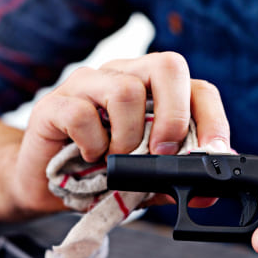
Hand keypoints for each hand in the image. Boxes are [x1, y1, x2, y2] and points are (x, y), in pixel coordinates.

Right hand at [11, 52, 230, 213]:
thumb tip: (209, 192)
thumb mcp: (146, 183)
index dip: (212, 119)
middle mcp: (123, 76)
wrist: (44, 187)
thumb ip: (175, 181)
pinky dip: (92, 145)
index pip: (197, 87)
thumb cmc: (98, 174)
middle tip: (163, 153)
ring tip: (116, 159)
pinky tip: (90, 157)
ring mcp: (87, 85)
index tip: (212, 153)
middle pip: (167, 65)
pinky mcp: (54, 104)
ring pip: (125, 90)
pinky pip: (82, 114)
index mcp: (152, 91)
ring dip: (128, 138)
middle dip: (174, 116)